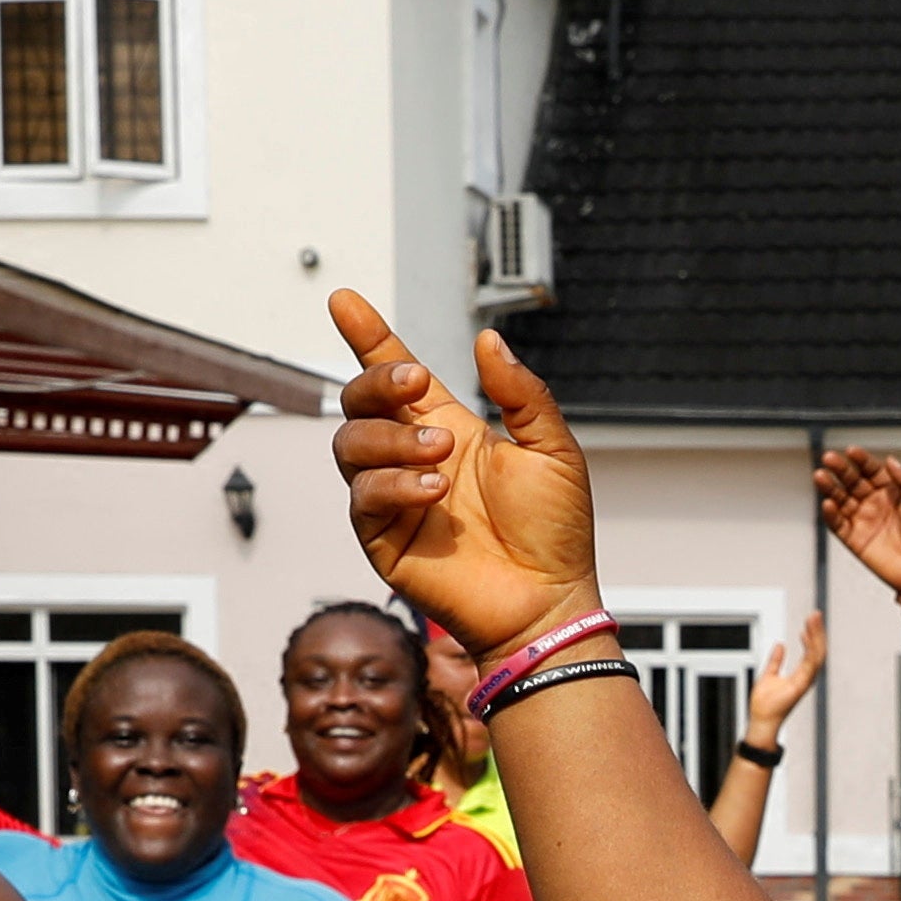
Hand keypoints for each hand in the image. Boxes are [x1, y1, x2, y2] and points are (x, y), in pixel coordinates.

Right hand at [331, 292, 598, 657]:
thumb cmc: (555, 532)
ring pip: (351, 445)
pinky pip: (365, 497)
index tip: (345, 301)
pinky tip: (434, 491)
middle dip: (375, 380)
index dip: (368, 337)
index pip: (396, 376)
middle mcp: (412, 458)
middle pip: (360, 402)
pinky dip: (394, 484)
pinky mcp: (383, 539)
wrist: (549, 600)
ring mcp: (394, 498)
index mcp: (448, 429)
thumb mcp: (553, 449)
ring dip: (391, 439)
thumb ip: (522, 394)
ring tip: (441, 453)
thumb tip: (488, 339)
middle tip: (413, 383)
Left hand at [740, 627, 821, 738]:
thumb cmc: (765, 703)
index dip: (812, 635)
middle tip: (815, 614)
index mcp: (801, 675)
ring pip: (816, 654)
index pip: (811, 651)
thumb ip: (775, 660)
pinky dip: (809, 649)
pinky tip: (806, 635)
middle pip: (817, 650)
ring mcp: (805, 681)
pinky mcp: (800, 685)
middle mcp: (806, 677)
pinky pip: (809, 664)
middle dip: (817, 631)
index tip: (809, 620)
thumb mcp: (769, 674)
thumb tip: (780, 645)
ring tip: (813, 619)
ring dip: (816, 636)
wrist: (761, 719)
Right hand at [812, 448, 900, 611]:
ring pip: (840, 499)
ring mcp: (863, 520)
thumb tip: (890, 460)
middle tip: (829, 459)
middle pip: (852, 481)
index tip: (851, 451)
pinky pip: (838, 524)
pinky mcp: (854, 540)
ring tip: (820, 477)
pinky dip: (831, 514)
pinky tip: (828, 504)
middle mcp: (874, 503)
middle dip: (840, 469)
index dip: (861, 460)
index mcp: (891, 491)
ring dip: (829, 488)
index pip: (872, 470)